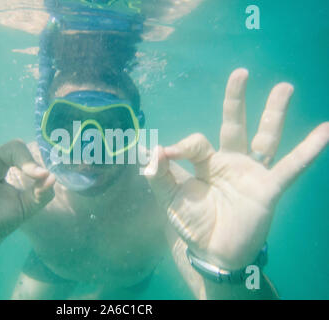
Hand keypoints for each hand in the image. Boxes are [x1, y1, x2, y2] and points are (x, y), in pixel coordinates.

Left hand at [145, 68, 328, 269]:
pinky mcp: (268, 188)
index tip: (168, 154)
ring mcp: (251, 173)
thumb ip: (159, 174)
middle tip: (240, 73)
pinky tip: (326, 131)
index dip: (182, 146)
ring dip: (274, 113)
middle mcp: (230, 162)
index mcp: (205, 163)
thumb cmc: (193, 224)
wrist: (214, 253)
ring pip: (265, 137)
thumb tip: (153, 149)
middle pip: (234, 125)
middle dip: (236, 100)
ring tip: (284, 87)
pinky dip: (309, 150)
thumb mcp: (170, 198)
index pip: (196, 142)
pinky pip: (291, 167)